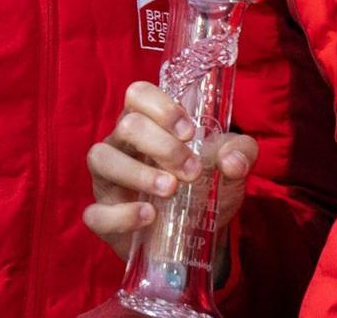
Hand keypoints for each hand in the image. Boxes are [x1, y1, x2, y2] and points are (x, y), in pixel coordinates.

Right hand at [82, 81, 256, 258]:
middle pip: (126, 125)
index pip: (138, 94)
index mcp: (148, 125)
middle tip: (191, 172)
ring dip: (139, 173)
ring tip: (170, 189)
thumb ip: (241, 153)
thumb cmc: (205, 191)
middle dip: (163, 146)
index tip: (189, 133)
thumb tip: (232, 160)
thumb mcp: (231, 169)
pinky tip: (149, 216)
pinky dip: (122, 214)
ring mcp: (107, 181)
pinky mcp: (102, 217)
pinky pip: (95, 213)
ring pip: (101, 158)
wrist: (198, 241)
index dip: (162, 107)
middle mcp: (121, 146)